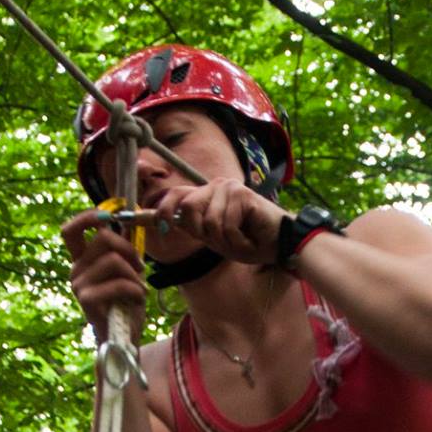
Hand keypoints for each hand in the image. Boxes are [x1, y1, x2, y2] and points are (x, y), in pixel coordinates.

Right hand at [62, 208, 148, 341]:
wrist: (122, 339)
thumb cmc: (125, 304)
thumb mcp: (126, 273)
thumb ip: (123, 251)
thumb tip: (133, 223)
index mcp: (82, 261)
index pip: (71, 230)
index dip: (88, 217)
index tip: (110, 217)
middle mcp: (76, 270)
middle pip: (103, 237)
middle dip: (129, 249)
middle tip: (140, 267)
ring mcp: (79, 285)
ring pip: (114, 260)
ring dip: (135, 274)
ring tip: (139, 289)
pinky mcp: (87, 300)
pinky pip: (118, 282)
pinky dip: (135, 289)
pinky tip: (137, 299)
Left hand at [138, 178, 285, 267]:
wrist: (280, 244)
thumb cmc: (249, 241)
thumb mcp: (215, 237)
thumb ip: (194, 227)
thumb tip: (165, 221)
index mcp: (205, 196)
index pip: (174, 197)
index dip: (159, 210)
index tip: (151, 225)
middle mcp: (213, 186)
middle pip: (186, 208)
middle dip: (199, 232)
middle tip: (220, 241)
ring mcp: (227, 187)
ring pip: (206, 221)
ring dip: (222, 240)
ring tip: (239, 240)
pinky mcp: (240, 194)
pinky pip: (224, 224)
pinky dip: (235, 239)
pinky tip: (248, 237)